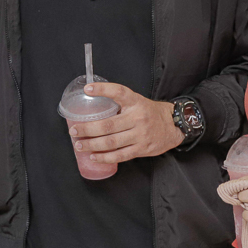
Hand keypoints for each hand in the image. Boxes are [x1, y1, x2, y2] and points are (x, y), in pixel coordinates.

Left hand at [69, 82, 184, 163]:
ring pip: (111, 142)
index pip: (119, 92)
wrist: (174, 125)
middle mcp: (137, 118)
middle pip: (108, 124)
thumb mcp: (137, 102)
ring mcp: (140, 135)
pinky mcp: (142, 149)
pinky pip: (120, 155)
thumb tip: (92, 104)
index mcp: (135, 102)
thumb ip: (119, 103)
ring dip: (92, 145)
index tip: (88, 89)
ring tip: (79, 145)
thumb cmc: (150, 113)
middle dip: (87, 129)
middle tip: (74, 131)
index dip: (103, 89)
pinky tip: (94, 157)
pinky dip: (105, 157)